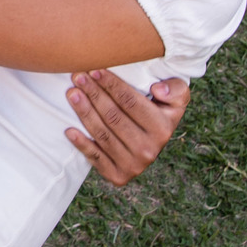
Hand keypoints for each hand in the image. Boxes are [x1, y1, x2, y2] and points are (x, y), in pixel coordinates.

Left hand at [64, 70, 187, 186]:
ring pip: (102, 134)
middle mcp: (148, 149)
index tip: (94, 70)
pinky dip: (81, 144)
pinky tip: (69, 129)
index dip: (111, 84)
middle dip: (93, 94)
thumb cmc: (161, 112)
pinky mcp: (118, 176)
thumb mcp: (177, 98)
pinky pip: (96, 158)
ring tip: (72, 93)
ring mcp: (133, 165)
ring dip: (84, 112)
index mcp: (162, 129)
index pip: (130, 102)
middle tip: (78, 77)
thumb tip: (158, 90)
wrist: (153, 143)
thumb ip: (175, 89)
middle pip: (113, 117)